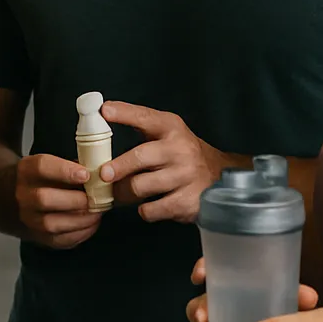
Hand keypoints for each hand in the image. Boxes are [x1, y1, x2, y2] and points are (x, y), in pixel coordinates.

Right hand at [13, 153, 102, 248]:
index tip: (86, 175)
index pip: (41, 167)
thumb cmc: (46, 179)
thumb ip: (73, 167)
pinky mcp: (39, 237)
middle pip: (43, 199)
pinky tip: (92, 223)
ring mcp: (29, 219)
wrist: (23, 200)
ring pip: (51, 223)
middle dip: (74, 200)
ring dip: (80, 219)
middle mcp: (23, 196)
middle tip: (93, 199)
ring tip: (97, 213)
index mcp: (27, 171)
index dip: (65, 171)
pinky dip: (81, 233)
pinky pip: (60, 240)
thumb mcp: (52, 165)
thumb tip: (98, 172)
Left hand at [99, 102, 226, 222]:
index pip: (145, 117)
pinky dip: (144, 210)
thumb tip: (102, 115)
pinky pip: (152, 209)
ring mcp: (186, 176)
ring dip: (124, 193)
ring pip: (140, 187)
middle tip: (102, 175)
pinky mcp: (187, 202)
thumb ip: (138, 123)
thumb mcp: (166, 132)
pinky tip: (147, 205)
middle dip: (117, 167)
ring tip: (119, 193)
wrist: (220, 177)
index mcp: (172, 128)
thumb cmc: (182, 154)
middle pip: (140, 157)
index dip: (123, 114)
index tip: (105, 111)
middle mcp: (181, 150)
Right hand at [186, 256, 320, 321]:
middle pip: (200, 305)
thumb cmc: (282, 316)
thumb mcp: (290, 305)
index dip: (202, 269)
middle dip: (198, 311)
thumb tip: (310, 298)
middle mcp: (219, 309)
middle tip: (203, 319)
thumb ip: (296, 299)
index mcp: (232, 290)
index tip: (200, 276)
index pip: (212, 272)